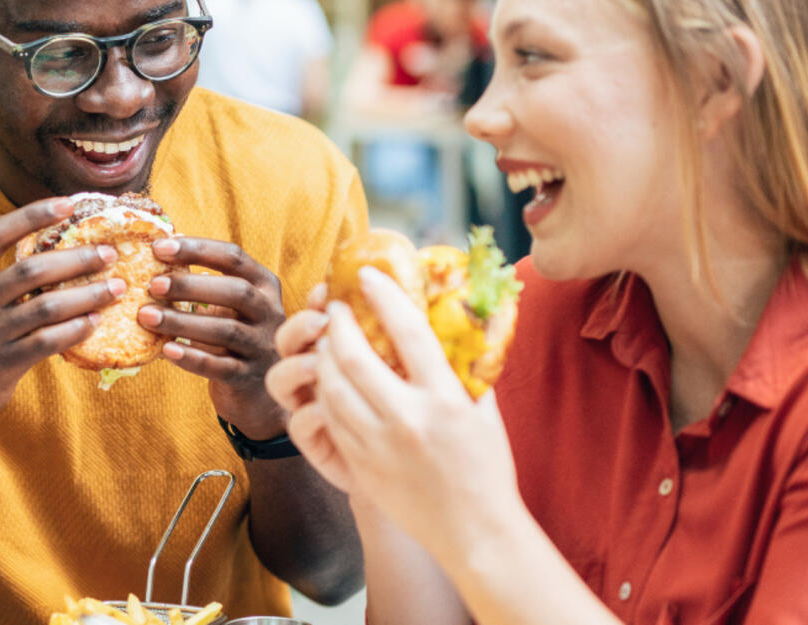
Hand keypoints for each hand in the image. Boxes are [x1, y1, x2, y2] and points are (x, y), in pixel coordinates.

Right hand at [0, 199, 123, 446]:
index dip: (34, 214)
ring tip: (115, 288)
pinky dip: (76, 329)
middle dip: (77, 258)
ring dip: (88, 295)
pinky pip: (47, 342)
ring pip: (46, 306)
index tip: (69, 204)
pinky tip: (95, 323)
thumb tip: (47, 257)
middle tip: (109, 254)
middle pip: (31, 268)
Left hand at [140, 237, 287, 439]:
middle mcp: (270, 312)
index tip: (158, 248)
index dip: (197, 249)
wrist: (257, 390)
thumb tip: (154, 255)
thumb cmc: (232, 334)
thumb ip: (202, 283)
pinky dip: (192, 358)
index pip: (233, 258)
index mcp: (263, 284)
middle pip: (236, 292)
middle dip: (191, 286)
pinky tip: (166, 350)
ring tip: (146, 316)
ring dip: (183, 322)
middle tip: (152, 285)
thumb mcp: (227, 305)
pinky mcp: (249, 377)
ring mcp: (262, 346)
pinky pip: (220, 367)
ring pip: (227, 330)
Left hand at [305, 267, 519, 559]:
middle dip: (337, 325)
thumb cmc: (486, 467)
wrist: (475, 533)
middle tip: (336, 310)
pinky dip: (322, 394)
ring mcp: (377, 446)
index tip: (367, 275)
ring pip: (330, 387)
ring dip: (322, 358)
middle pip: (353, 357)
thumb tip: (449, 319)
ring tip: (328, 343)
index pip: (409, 333)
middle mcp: (407, 420)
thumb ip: (465, 367)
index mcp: (445, 401)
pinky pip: (327, 420)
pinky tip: (327, 382)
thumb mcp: (484, 411)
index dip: (384, 296)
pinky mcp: (359, 466)